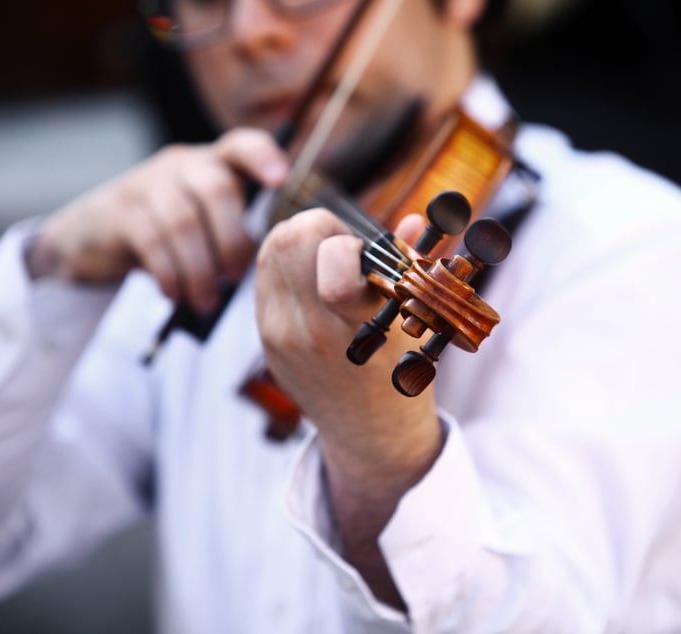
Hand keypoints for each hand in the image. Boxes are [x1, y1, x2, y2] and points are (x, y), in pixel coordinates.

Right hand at [27, 128, 287, 311]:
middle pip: (216, 189)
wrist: (91, 237)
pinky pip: (152, 242)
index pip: (241, 145)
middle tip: (234, 278)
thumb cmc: (165, 232)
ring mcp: (147, 184)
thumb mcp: (203, 220)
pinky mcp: (119, 212)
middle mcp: (182, 165)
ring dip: (200, 269)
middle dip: (231, 241)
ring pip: (184, 222)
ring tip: (205, 301)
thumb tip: (273, 261)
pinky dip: (169, 273)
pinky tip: (175, 293)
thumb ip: (235, 227)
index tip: (280, 180)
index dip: (262, 156)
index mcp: (212, 163)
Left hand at [255, 208, 442, 607]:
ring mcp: (277, 334)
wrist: (367, 435)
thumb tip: (413, 221)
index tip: (365, 254)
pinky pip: (264, 274)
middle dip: (321, 227)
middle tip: (346, 248)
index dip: (347, 238)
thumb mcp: (417, 325)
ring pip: (270, 249)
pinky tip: (314, 282)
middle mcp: (306, 331)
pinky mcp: (263, 335)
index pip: (332, 255)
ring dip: (301, 240)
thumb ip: (414, 267)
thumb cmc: (402, 376)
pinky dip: (287, 263)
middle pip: (288, 237)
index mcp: (354, 328)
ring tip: (330, 263)